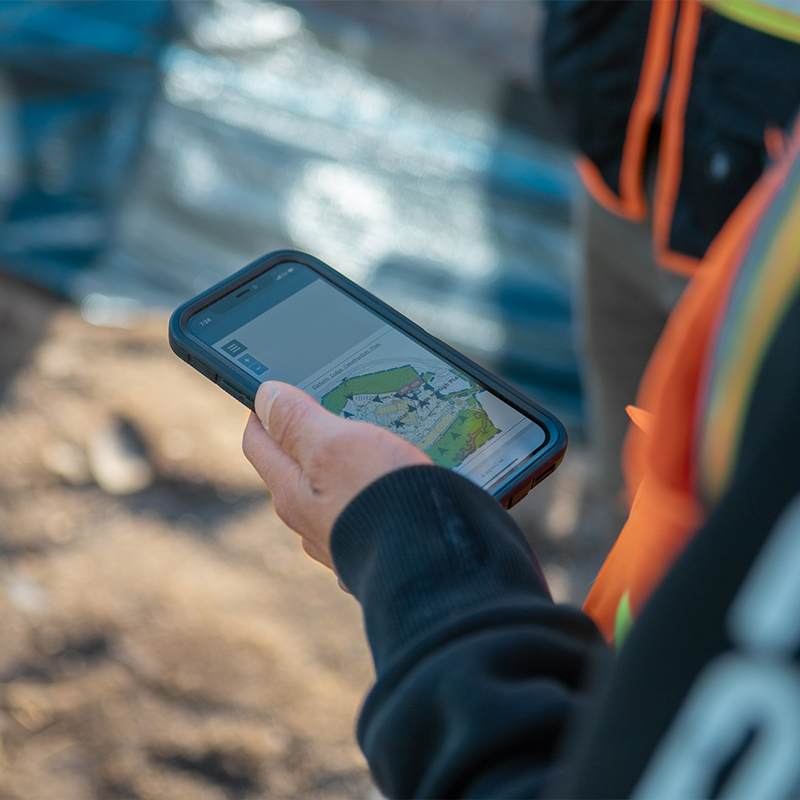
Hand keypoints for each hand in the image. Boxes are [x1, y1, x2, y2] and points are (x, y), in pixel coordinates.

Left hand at [242, 381, 430, 571]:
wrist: (435, 567)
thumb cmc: (384, 501)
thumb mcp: (335, 446)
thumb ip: (297, 421)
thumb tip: (265, 396)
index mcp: (292, 491)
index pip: (258, 441)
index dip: (264, 410)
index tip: (278, 390)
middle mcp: (310, 520)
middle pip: (295, 467)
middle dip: (309, 436)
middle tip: (333, 406)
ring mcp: (341, 538)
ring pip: (332, 492)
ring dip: (345, 467)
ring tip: (372, 444)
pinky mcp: (373, 551)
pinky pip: (365, 512)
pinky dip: (373, 494)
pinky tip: (395, 486)